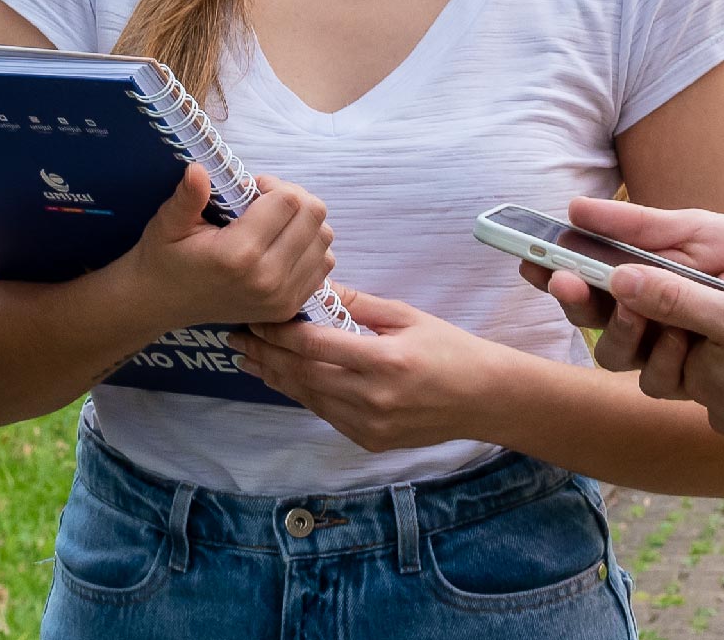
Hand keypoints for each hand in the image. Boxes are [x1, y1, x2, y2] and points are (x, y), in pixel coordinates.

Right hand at [109, 167, 332, 330]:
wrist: (162, 303)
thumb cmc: (165, 257)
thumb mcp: (167, 223)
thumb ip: (188, 197)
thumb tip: (199, 169)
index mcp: (238, 254)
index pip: (288, 200)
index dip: (271, 184)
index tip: (249, 190)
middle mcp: (268, 279)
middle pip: (314, 215)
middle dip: (292, 199)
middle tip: (264, 203)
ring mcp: (282, 297)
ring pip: (324, 238)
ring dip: (303, 223)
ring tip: (273, 225)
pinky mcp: (290, 308)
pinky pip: (323, 264)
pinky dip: (308, 247)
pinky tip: (281, 246)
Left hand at [237, 287, 521, 453]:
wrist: (485, 399)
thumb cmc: (450, 349)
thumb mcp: (406, 316)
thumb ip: (358, 304)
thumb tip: (314, 284)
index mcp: (384, 361)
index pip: (314, 346)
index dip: (278, 332)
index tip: (255, 318)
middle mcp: (373, 398)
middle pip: (303, 375)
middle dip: (266, 355)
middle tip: (238, 337)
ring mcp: (371, 424)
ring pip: (309, 398)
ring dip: (277, 377)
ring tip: (251, 358)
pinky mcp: (370, 440)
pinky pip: (326, 414)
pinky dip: (302, 394)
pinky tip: (284, 379)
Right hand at [516, 198, 723, 367]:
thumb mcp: (689, 229)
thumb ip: (635, 226)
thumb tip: (574, 209)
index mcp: (631, 291)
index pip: (580, 295)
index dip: (558, 286)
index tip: (551, 270)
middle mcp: (646, 334)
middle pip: (604, 345)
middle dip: (606, 323)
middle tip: (627, 302)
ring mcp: (677, 362)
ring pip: (646, 373)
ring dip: (665, 344)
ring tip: (692, 316)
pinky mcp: (711, 382)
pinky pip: (698, 381)